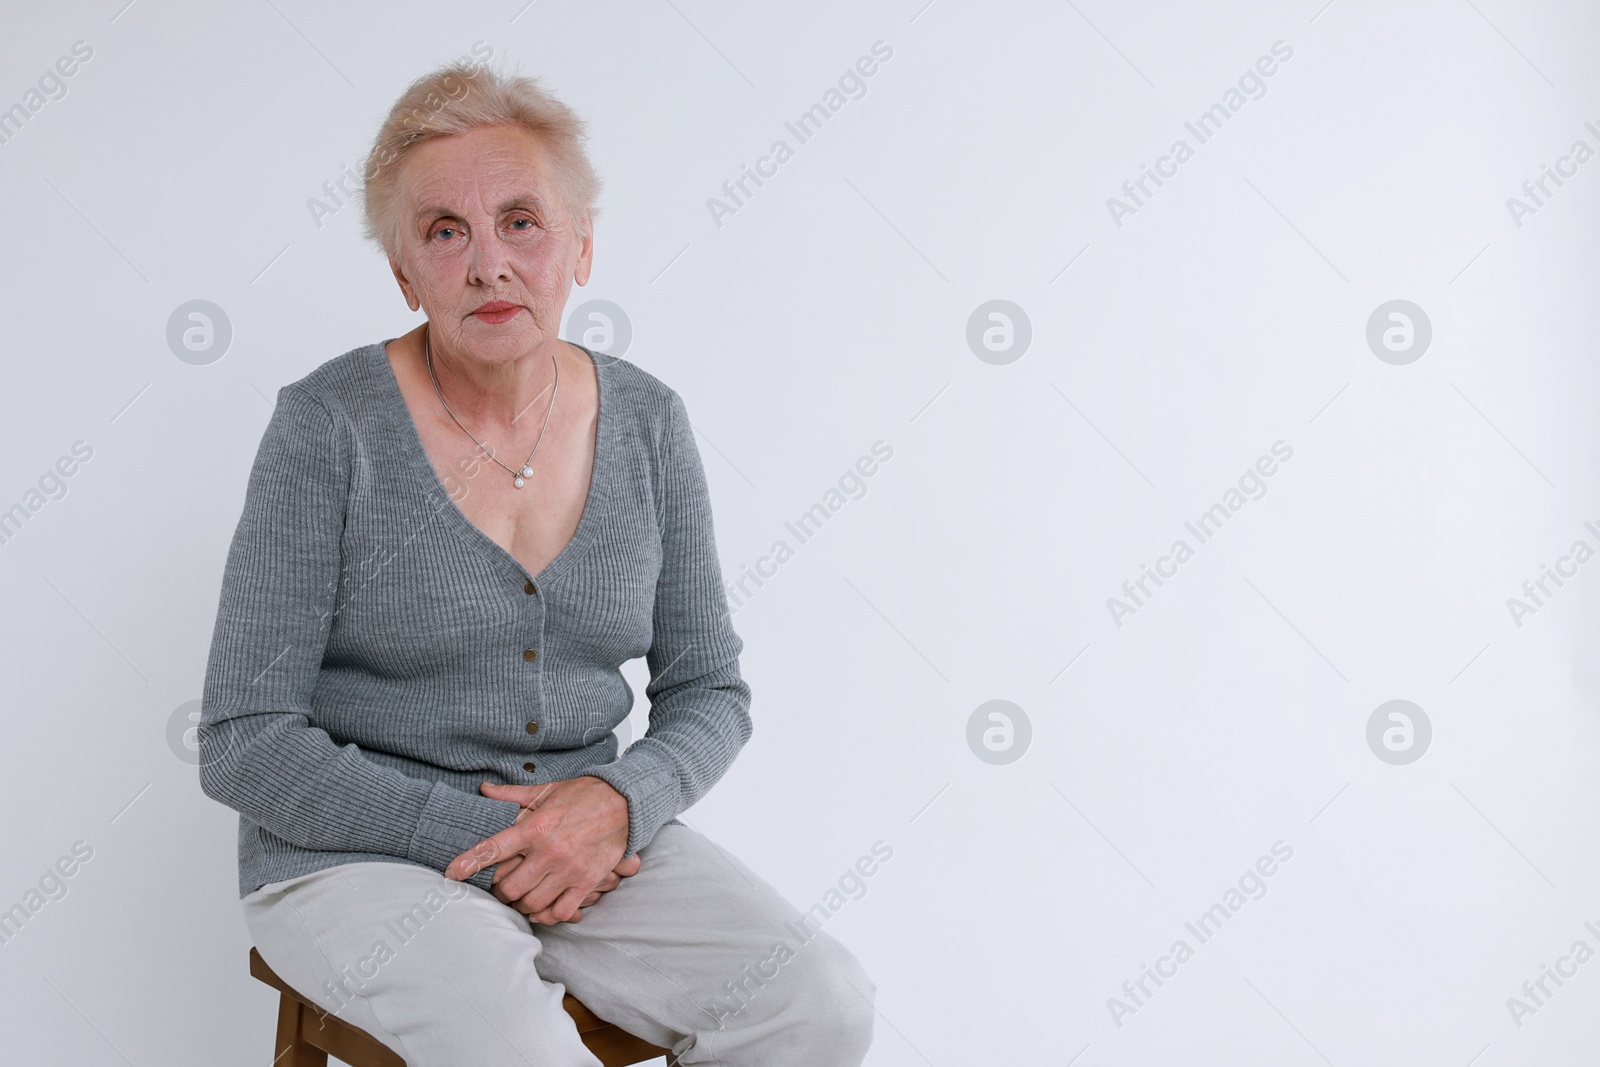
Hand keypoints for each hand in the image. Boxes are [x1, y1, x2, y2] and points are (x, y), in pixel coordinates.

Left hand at [445, 775, 629, 923]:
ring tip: (519, 898)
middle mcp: (550, 851)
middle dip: (499, 891)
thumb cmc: (582, 795)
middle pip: (509, 887)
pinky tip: (542, 908)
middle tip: (499, 888)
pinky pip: (560, 911)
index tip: (452, 873)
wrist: (624, 802)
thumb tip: (483, 789)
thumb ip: (512, 795)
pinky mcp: (586, 882)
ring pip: (531, 902)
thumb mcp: (545, 790)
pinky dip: (547, 914)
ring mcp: (569, 870)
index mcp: (535, 827)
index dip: (469, 862)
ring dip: (520, 904)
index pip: (493, 849)